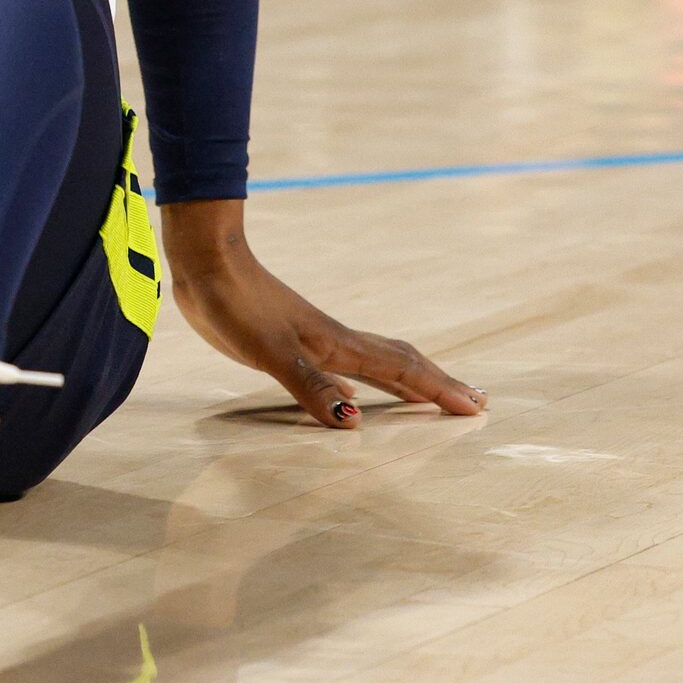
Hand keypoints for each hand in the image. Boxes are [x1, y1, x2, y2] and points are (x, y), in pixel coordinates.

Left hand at [161, 200, 484, 428]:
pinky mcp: (291, 338)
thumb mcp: (270, 352)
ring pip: (376, 361)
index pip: (401, 371)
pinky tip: (357, 389)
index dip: (438, 390)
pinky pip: (346, 362)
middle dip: (437, 384)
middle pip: (400, 363)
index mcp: (337, 345)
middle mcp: (335, 340)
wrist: (206, 262)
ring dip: (408, 379)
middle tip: (476, 401)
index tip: (476, 407)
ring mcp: (314, 337)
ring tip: (432, 394)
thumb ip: (311, 385)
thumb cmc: (236, 305)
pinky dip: (365, 378)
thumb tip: (354, 420)